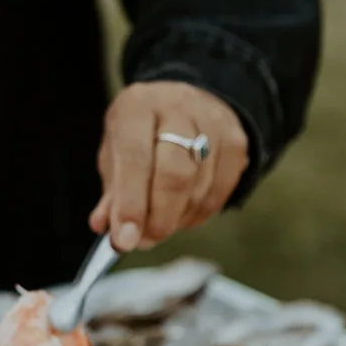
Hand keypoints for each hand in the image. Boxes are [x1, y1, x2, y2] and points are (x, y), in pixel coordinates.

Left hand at [89, 81, 248, 251]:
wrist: (181, 105)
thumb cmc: (140, 136)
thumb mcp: (116, 156)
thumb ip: (113, 194)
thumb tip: (109, 230)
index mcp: (137, 107)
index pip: (135, 159)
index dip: (131, 205)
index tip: (125, 241)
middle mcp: (177, 106)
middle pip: (176, 174)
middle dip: (160, 218)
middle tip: (146, 240)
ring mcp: (212, 121)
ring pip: (200, 187)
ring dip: (179, 218)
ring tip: (162, 224)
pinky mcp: (236, 140)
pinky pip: (222, 191)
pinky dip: (200, 213)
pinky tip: (184, 213)